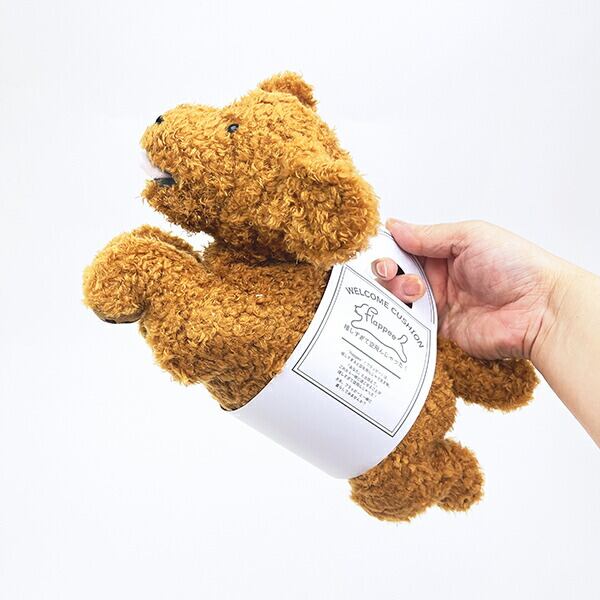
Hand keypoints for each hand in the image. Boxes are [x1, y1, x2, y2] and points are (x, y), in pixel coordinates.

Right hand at [372, 219, 562, 360]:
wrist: (539, 311)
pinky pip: (410, 325)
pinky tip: (402, 312)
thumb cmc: (516, 267)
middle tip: (390, 271)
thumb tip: (395, 226)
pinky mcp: (440, 331)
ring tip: (416, 292)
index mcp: (445, 251)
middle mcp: (439, 277)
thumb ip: (428, 235)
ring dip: (397, 292)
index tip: (377, 249)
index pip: (405, 247)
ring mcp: (438, 305)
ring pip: (398, 299)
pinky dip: (401, 319)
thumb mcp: (469, 237)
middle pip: (395, 274)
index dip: (388, 248)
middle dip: (387, 271)